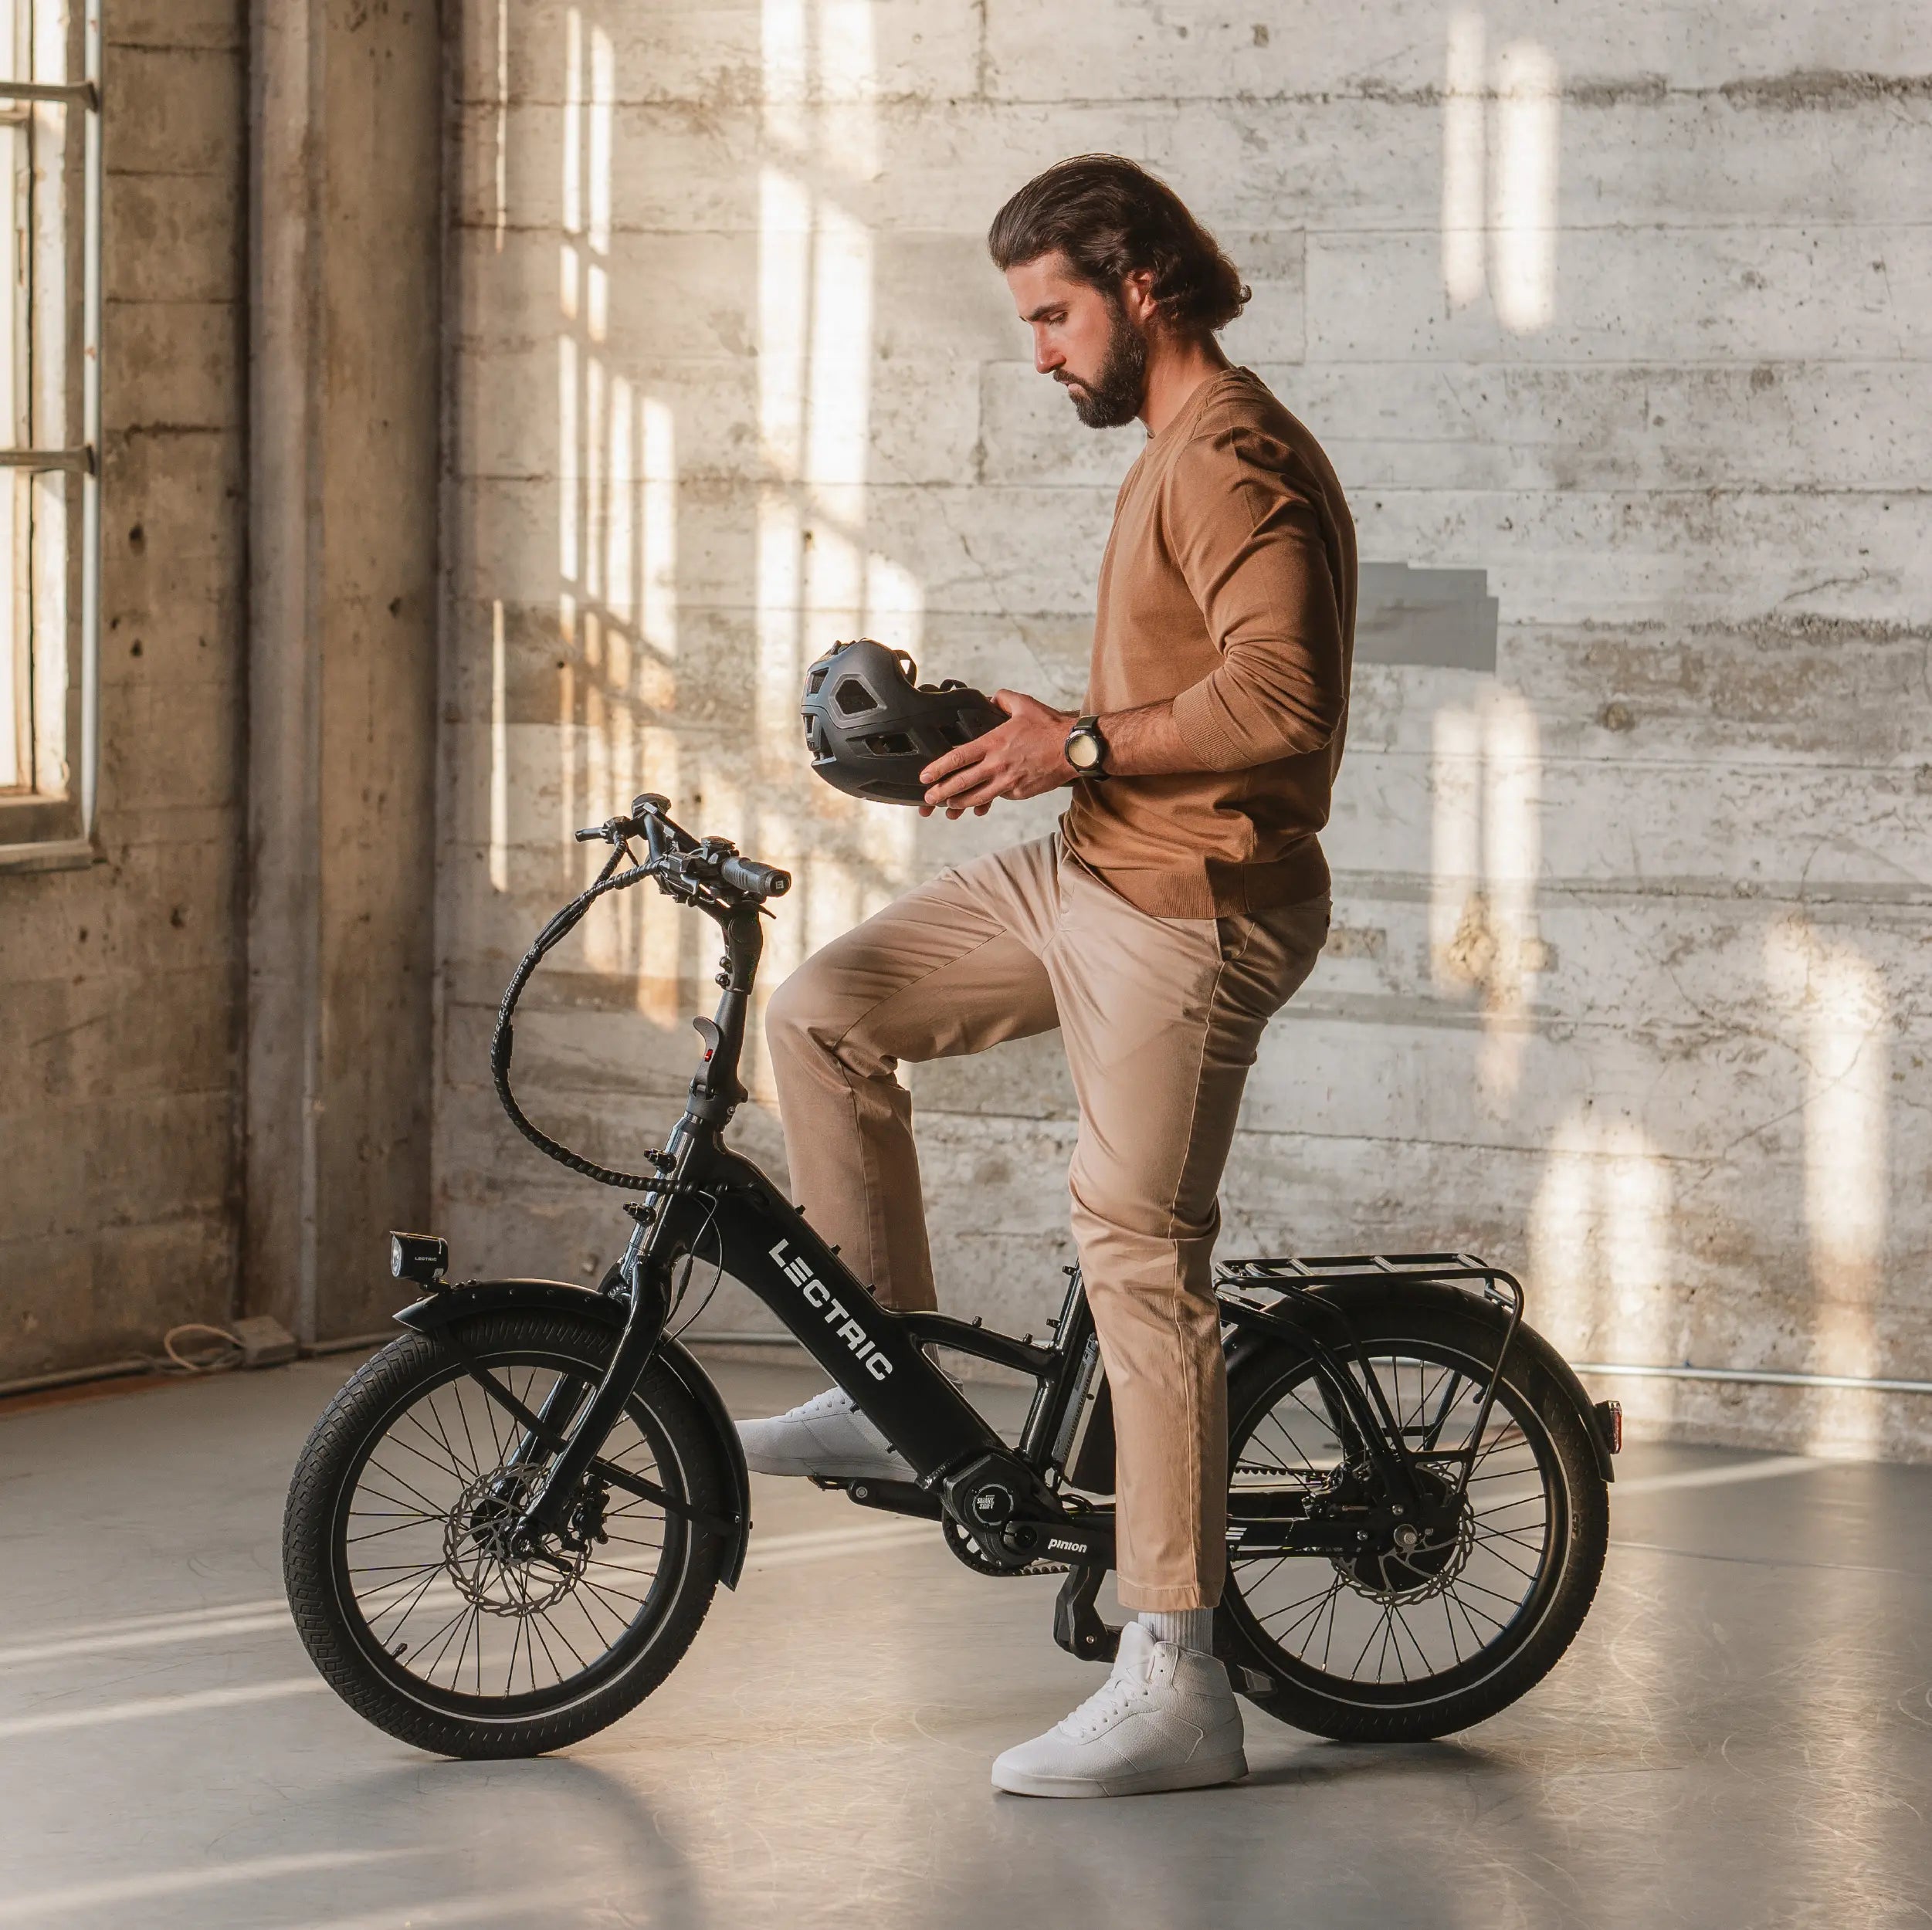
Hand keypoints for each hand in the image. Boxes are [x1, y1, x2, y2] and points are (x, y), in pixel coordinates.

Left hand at [918, 691, 1076, 816]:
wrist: (1074, 749)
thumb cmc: (1050, 728)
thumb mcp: (1024, 704)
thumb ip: (1002, 699)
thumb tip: (991, 698)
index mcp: (993, 743)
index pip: (958, 758)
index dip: (938, 768)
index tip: (925, 776)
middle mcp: (997, 765)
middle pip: (962, 783)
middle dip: (941, 793)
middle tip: (928, 799)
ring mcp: (1008, 782)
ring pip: (977, 797)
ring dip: (959, 803)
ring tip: (947, 806)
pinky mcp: (1020, 792)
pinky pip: (999, 797)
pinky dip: (987, 801)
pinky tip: (978, 804)